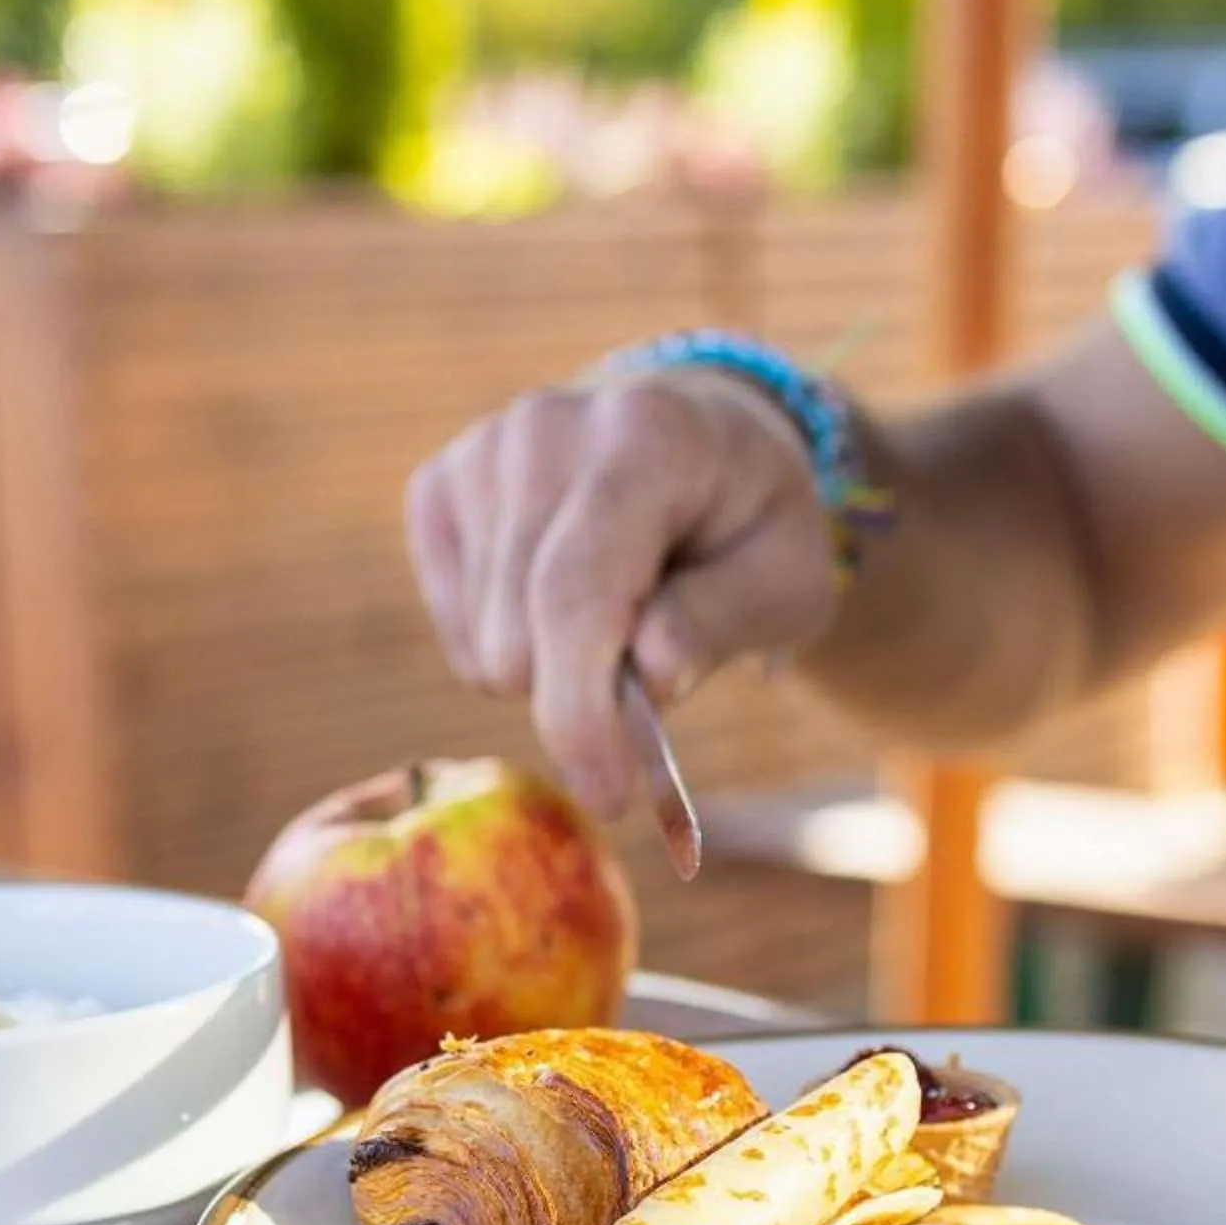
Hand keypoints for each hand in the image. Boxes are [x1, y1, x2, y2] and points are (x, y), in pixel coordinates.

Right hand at [404, 369, 841, 818]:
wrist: (696, 439)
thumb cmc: (749, 522)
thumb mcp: (786, 580)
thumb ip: (721, 623)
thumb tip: (645, 672)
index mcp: (644, 437)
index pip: (576, 597)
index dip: (581, 714)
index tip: (610, 796)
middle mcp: (544, 428)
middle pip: (519, 637)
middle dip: (581, 697)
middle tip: (649, 669)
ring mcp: (481, 452)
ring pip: (483, 647)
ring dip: (552, 669)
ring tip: (616, 611)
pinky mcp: (438, 484)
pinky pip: (455, 629)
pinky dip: (510, 644)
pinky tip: (561, 600)